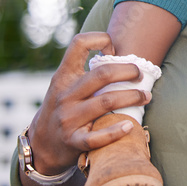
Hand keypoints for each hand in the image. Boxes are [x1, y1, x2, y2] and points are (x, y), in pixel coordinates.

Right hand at [27, 32, 150, 175]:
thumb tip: (118, 54)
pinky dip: (115, 131)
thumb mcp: (64, 85)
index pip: (79, 43)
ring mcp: (68, 118)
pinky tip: (130, 126)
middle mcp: (65, 95)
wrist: (40, 145)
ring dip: (132, 98)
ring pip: (106, 102)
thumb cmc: (61, 108)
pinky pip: (97, 137)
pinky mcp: (73, 141)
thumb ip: (83, 71)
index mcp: (63, 76)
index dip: (100, 39)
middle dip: (128, 71)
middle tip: (141, 75)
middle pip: (103, 74)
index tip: (113, 50)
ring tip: (146, 97)